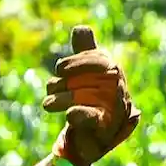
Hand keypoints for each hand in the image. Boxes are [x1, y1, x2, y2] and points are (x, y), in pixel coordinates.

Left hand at [42, 26, 140, 165]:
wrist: (90, 137)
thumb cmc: (89, 100)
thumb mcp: (86, 74)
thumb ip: (84, 52)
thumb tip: (80, 28)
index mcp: (113, 72)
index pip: (98, 60)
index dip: (77, 62)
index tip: (59, 69)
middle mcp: (117, 88)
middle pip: (89, 79)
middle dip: (63, 83)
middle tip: (50, 88)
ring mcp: (114, 108)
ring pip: (85, 96)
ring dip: (61, 99)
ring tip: (48, 104)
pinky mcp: (104, 128)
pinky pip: (91, 116)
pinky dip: (79, 114)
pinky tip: (69, 114)